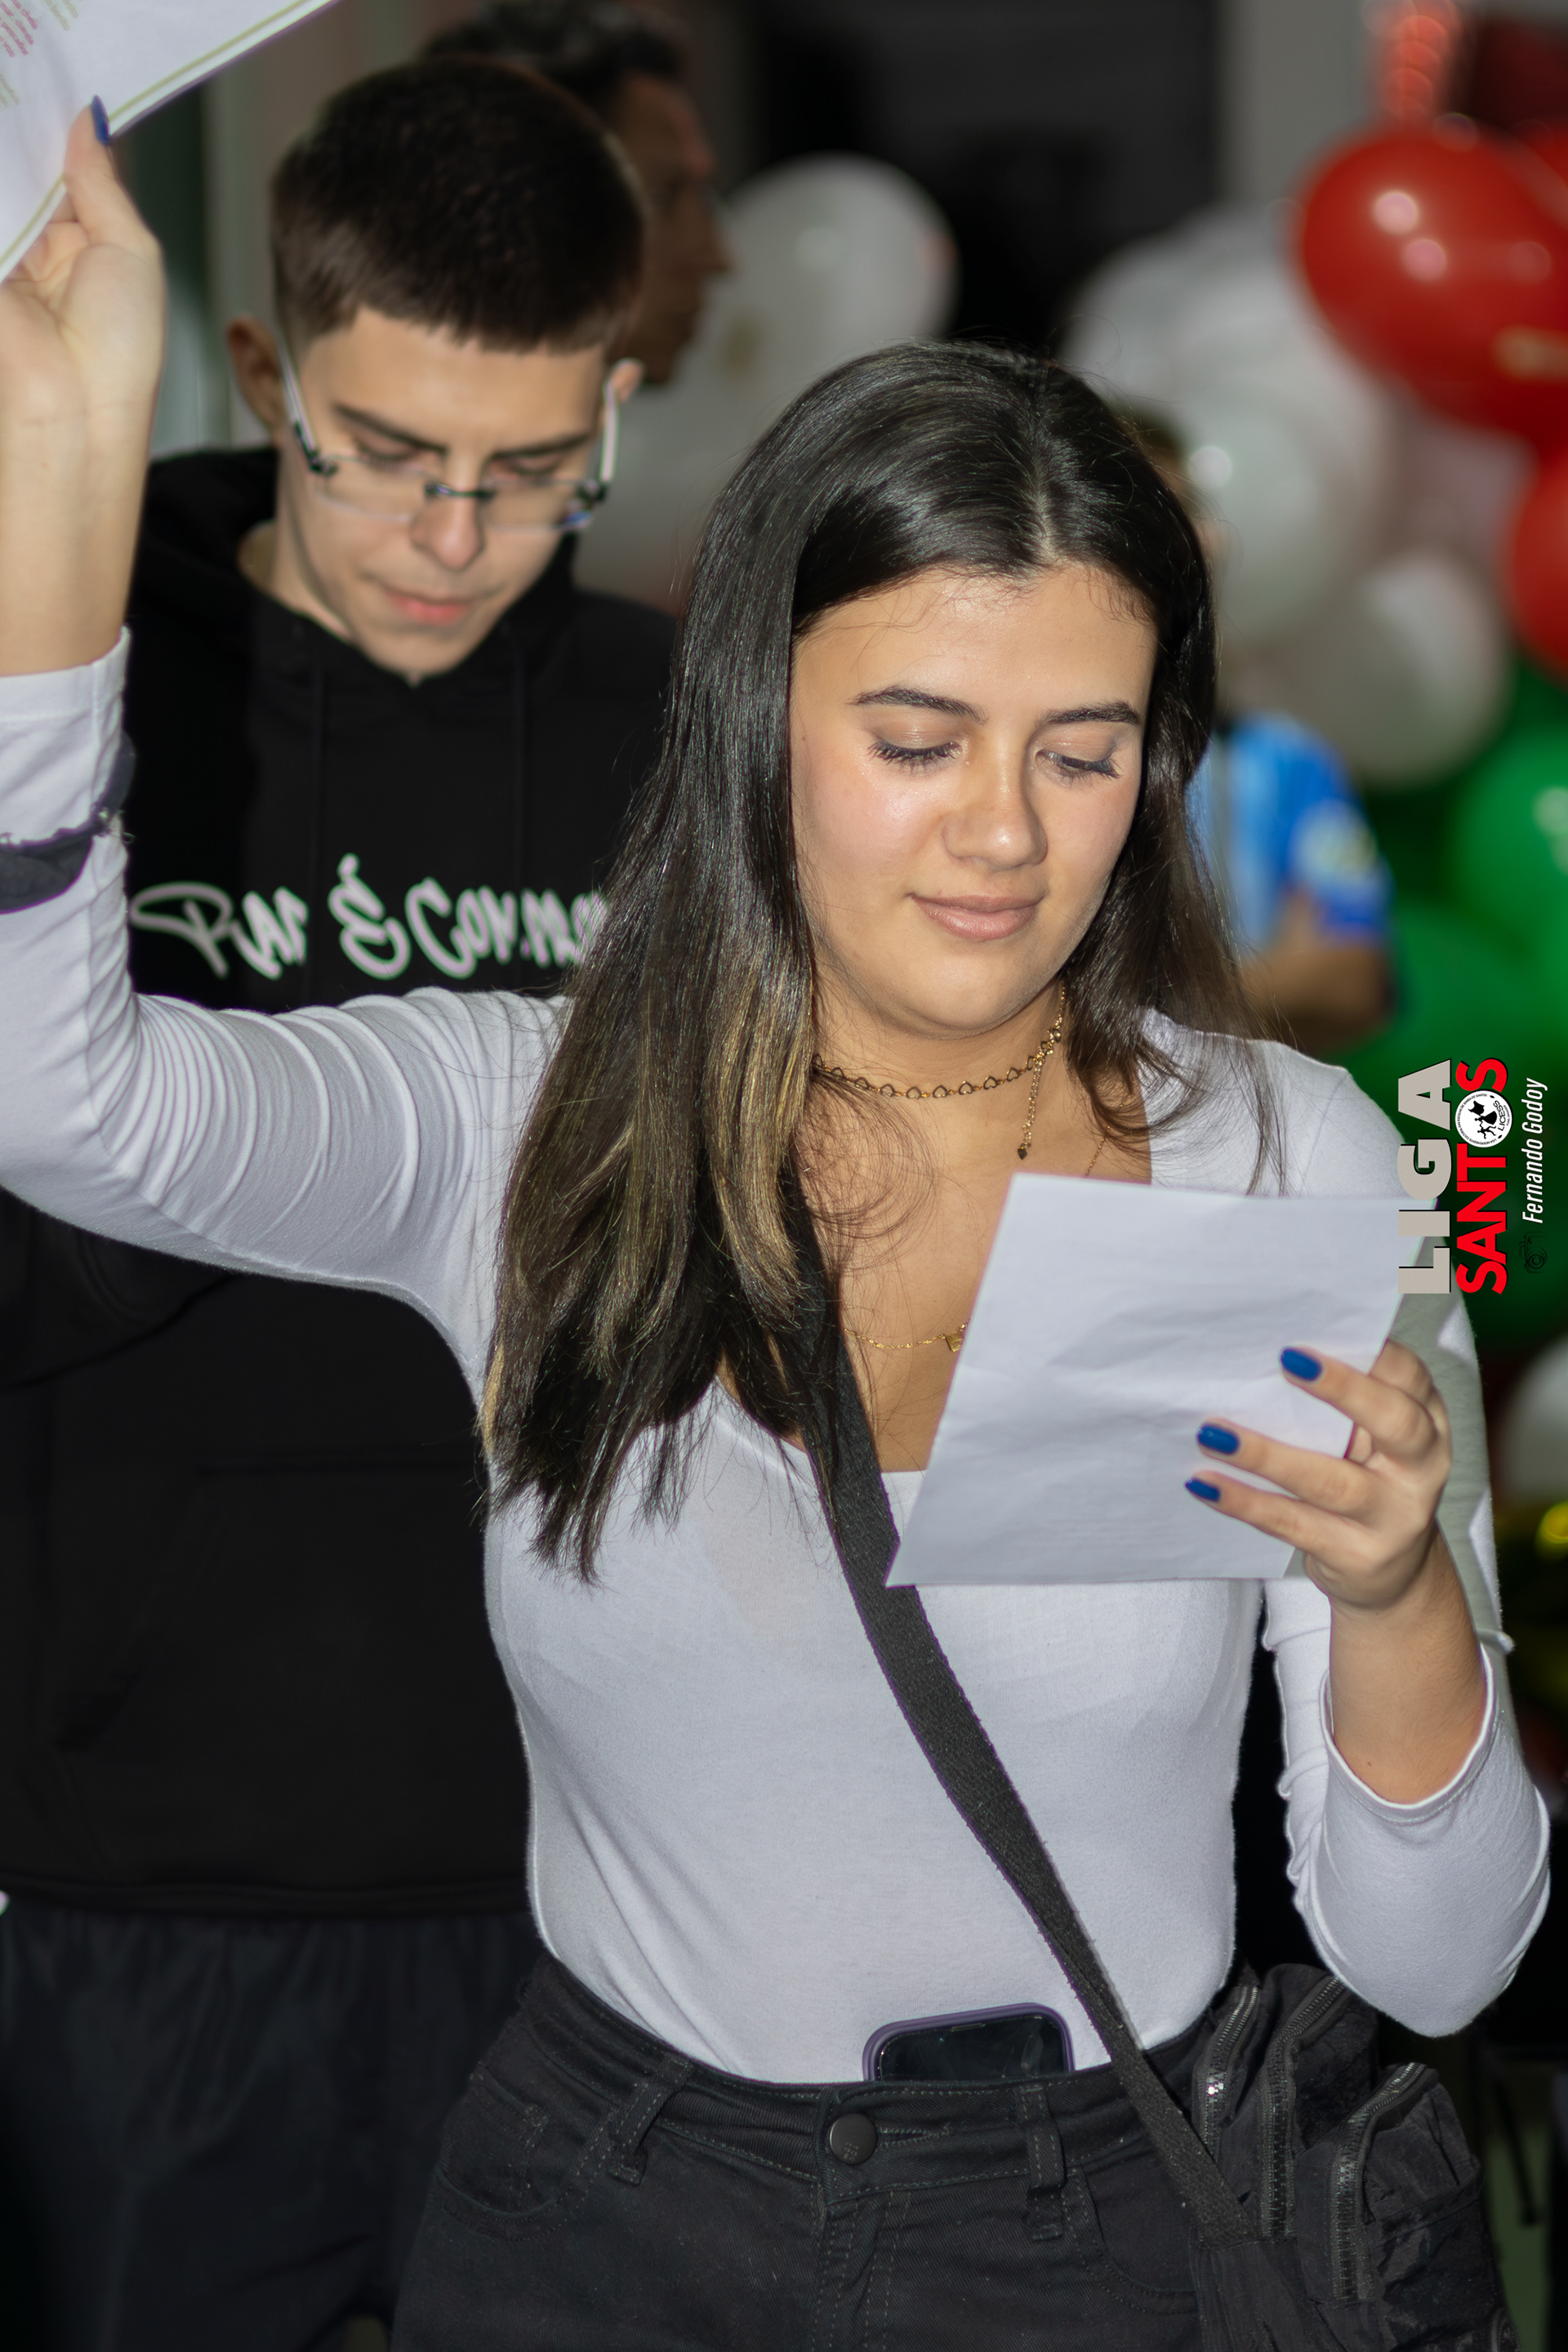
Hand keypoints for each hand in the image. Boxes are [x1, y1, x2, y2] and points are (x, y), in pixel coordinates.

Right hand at [0, 106, 163, 673]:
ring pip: (5, 187)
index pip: (59, 170)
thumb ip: (103, 183)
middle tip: (19, 77)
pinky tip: (9, 157)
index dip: (52, 129)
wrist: (71, 415)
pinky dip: (3, 197)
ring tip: (16, 110)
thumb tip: (89, 121)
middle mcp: (36, 246)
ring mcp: (2, 255)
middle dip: (23, 132)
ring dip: (11, 159)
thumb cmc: (120, 353)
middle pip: (22, 170)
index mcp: (82, 244)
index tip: (48, 77)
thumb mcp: (132, 252)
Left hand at [1189, 1340, 1484, 1800]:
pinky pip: (1297, 1530)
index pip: (1412, 1376)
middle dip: (1343, 1390)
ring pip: (1338, 1483)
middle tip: (1281, 1359)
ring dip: (1272, 1455)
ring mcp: (1395, 1522)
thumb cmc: (1359, 1488)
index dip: (1376, 1348)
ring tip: (1212, 1431)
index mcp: (1424, 1429)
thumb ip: (1345, 1400)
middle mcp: (1421, 1473)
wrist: (1391, 1588)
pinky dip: (1246, 1505)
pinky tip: (1201, 1485)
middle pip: (1395, 1423)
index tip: (1319, 1321)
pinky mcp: (1355, 1563)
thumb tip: (1275, 1339)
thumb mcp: (1367, 1444)